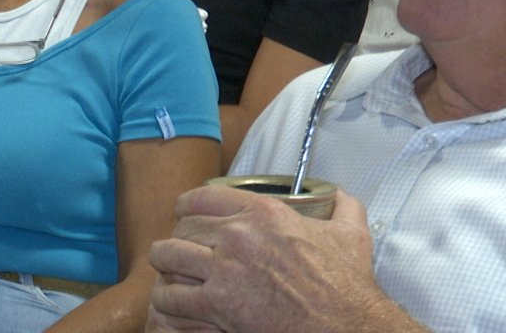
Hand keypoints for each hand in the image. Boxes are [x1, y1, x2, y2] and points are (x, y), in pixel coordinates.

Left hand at [145, 186, 383, 332]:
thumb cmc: (347, 287)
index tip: (182, 214)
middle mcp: (238, 233)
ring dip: (164, 264)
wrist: (348, 328)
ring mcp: (225, 268)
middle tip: (176, 250)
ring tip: (165, 272)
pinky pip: (172, 295)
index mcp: (263, 212)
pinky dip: (166, 299)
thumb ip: (344, 209)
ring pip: (169, 255)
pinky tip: (170, 302)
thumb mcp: (351, 237)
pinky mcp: (218, 304)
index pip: (202, 197)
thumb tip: (341, 194)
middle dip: (176, 238)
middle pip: (183, 226)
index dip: (185, 206)